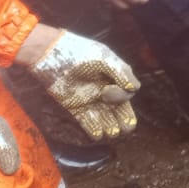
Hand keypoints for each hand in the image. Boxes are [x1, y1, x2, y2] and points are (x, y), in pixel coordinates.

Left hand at [18, 28, 139, 140]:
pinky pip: (87, 120)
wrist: (53, 56)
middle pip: (119, 109)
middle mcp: (105, 90)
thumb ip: (121, 72)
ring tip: (112, 133)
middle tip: (127, 127)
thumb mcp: (104, 58)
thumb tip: (135, 89)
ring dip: (110, 126)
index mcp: (114, 78)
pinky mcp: (75, 107)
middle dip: (124, 119)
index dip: (123, 96)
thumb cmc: (81, 53)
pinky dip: (93, 128)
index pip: (126, 93)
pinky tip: (98, 134)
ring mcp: (90, 100)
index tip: (108, 91)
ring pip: (105, 117)